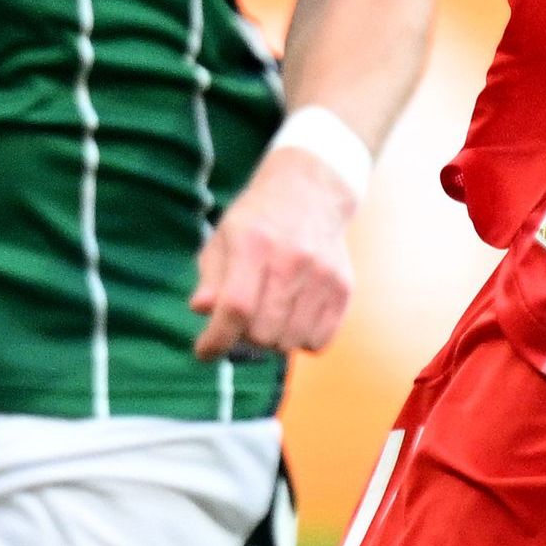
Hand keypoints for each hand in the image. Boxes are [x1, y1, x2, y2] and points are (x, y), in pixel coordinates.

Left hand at [188, 144, 360, 358]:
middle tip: (243, 324)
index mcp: (254, 244)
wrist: (311, 193)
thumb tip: (202, 309)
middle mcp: (292, 260)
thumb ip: (211, 278)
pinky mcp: (343, 287)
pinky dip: (301, 340)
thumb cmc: (259, 221)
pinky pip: (319, 340)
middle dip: (245, 338)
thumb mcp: (224, 239)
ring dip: (274, 341)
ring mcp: (322, 275)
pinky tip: (293, 319)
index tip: (205, 351)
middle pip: (263, 331)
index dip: (217, 338)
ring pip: (291, 341)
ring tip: (269, 319)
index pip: (236, 307)